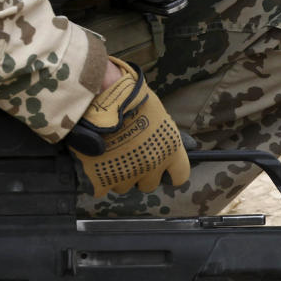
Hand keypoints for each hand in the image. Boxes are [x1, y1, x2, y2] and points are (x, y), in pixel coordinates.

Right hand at [66, 57, 189, 195]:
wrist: (101, 94)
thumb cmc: (131, 98)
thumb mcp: (159, 115)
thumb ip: (165, 137)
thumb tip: (185, 147)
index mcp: (170, 150)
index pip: (180, 176)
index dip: (169, 173)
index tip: (162, 169)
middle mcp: (152, 165)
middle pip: (149, 184)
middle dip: (140, 174)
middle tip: (129, 157)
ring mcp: (127, 174)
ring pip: (124, 186)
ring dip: (118, 175)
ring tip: (109, 155)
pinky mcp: (103, 178)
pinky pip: (102, 186)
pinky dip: (98, 177)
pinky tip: (95, 161)